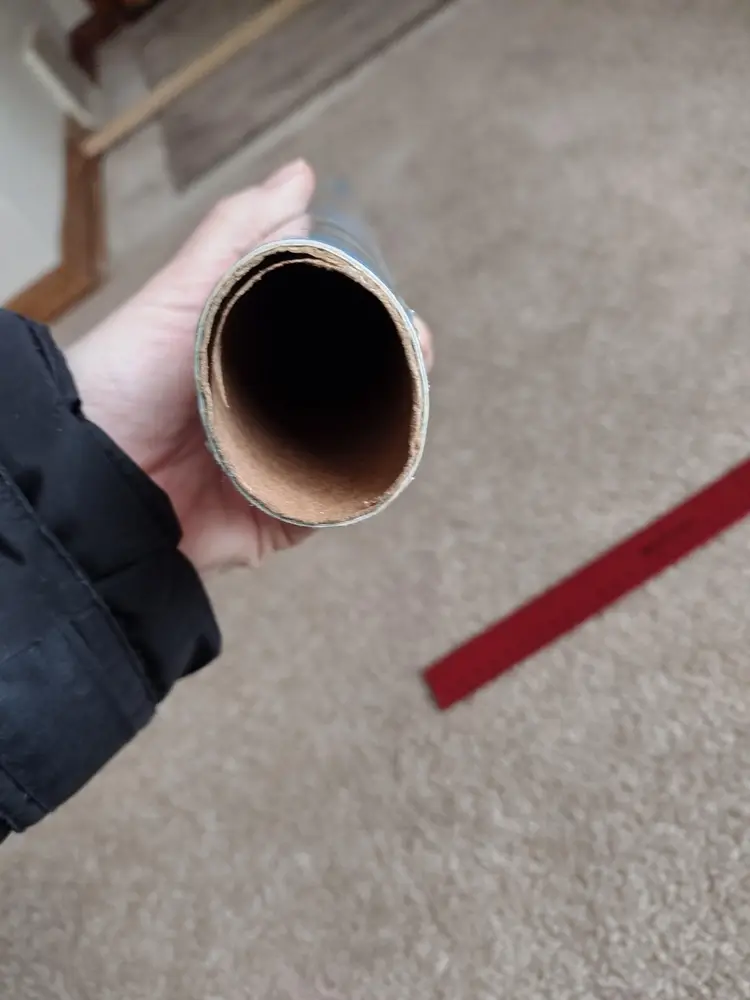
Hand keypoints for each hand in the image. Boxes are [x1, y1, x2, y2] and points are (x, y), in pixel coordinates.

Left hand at [67, 160, 432, 572]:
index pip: (329, 345)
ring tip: (413, 397)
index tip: (401, 310)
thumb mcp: (182, 294)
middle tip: (417, 349)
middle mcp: (267, 420)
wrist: (89, 470)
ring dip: (391, 429)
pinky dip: (360, 487)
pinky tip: (384, 456)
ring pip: (352, 452)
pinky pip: (332, 506)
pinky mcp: (276, 521)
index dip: (372, 327)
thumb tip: (300, 176)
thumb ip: (237, 234)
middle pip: (351, 400)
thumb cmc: (124, 376)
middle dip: (396, 377)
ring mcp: (275, 471)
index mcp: (251, 368)